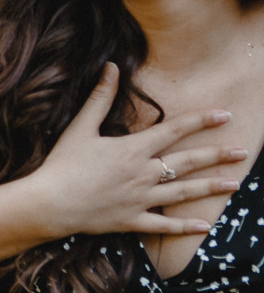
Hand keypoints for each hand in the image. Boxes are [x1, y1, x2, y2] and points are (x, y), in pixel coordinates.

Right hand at [39, 63, 246, 238]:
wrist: (49, 203)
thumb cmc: (63, 164)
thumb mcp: (81, 127)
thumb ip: (100, 97)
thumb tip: (111, 66)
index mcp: (133, 149)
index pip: (174, 130)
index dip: (201, 121)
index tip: (224, 115)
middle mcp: (143, 174)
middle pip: (187, 163)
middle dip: (217, 155)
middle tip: (242, 151)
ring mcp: (140, 199)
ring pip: (183, 193)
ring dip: (211, 187)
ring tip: (235, 183)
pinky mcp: (131, 220)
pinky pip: (164, 226)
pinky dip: (184, 226)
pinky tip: (204, 226)